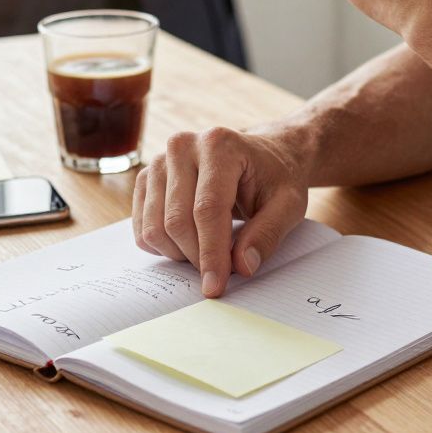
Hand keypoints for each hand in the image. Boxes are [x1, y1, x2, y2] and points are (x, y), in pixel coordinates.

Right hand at [131, 127, 308, 296]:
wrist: (261, 157)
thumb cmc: (274, 179)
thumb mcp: (288, 205)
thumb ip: (267, 234)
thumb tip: (242, 266)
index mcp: (220, 145)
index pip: (207, 209)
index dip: (211, 253)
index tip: (215, 286)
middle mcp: (182, 146)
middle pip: (177, 220)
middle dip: (197, 257)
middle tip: (220, 271)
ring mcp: (159, 161)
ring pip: (155, 227)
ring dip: (179, 253)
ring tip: (208, 252)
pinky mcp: (146, 178)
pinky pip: (143, 227)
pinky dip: (164, 246)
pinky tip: (189, 242)